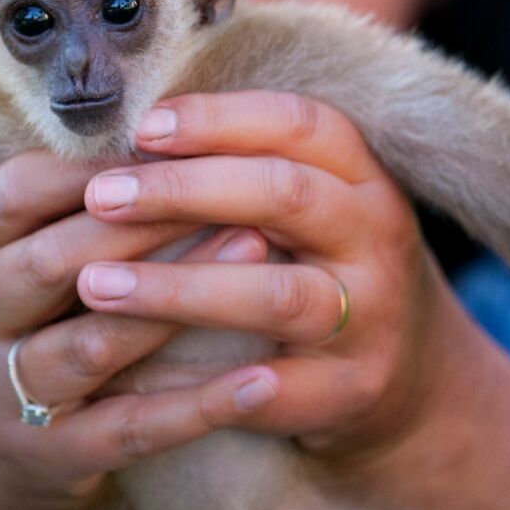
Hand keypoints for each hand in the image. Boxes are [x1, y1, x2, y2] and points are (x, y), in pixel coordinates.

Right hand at [0, 148, 279, 509]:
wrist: (17, 453)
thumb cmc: (55, 313)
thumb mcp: (49, 248)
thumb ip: (93, 195)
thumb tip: (186, 116)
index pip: (16, 188)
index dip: (91, 164)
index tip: (174, 137)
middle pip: (55, 259)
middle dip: (147, 222)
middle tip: (235, 189)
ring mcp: (7, 392)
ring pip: (93, 343)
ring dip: (178, 297)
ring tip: (258, 251)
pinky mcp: (52, 456)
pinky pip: (134, 427)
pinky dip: (202, 404)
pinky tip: (265, 379)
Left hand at [77, 90, 479, 464]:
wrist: (413, 374)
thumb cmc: (325, 263)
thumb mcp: (309, 201)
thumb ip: (245, 163)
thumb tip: (134, 130)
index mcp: (362, 175)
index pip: (297, 123)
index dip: (218, 119)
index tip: (141, 127)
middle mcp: (376, 236)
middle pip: (284, 194)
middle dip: (184, 190)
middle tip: (102, 196)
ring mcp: (370, 316)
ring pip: (274, 295)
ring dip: (177, 288)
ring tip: (96, 284)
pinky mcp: (352, 389)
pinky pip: (270, 390)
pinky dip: (201, 382)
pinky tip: (133, 371)